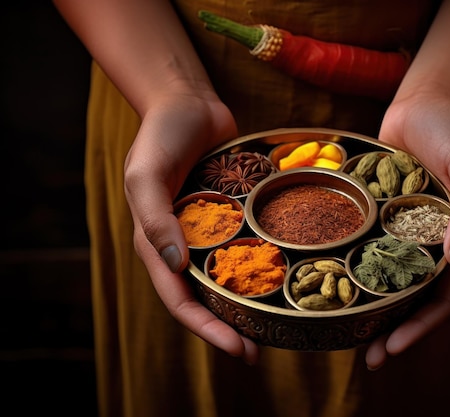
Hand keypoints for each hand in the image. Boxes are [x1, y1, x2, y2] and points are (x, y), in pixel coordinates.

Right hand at [123, 93, 260, 364]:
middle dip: (229, 328)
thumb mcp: (147, 172)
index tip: (239, 349)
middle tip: (260, 352)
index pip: (180, 299)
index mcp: (157, 244)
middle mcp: (185, 245)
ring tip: (277, 325)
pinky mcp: (234, 215)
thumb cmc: (161, 135)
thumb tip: (174, 264)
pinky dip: (262, 265)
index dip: (207, 328)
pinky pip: (248, 246)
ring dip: (248, 305)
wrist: (188, 103)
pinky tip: (288, 276)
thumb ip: (155, 216)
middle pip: (206, 298)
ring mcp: (211, 232)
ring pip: (229, 279)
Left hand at [366, 90, 449, 369]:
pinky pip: (367, 248)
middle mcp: (430, 244)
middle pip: (414, 298)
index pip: (445, 297)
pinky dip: (354, 269)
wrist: (424, 102)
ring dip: (373, 309)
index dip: (423, 327)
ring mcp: (403, 232)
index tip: (394, 348)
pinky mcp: (379, 216)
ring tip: (348, 332)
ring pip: (388, 280)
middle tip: (370, 357)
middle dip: (395, 330)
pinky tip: (331, 283)